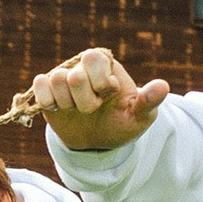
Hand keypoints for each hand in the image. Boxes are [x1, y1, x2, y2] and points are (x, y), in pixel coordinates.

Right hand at [33, 45, 170, 149]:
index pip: (94, 58)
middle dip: (85, 101)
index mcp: (105, 65)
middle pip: (75, 75)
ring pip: (56, 80)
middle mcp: (82, 66)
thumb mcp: (139, 117)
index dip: (100, 82)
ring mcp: (62, 78)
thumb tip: (163, 86)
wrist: (96, 142)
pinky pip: (39, 86)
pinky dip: (48, 101)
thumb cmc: (120, 124)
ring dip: (68, 104)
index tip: (109, 95)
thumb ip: (148, 101)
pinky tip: (60, 110)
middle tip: (93, 108)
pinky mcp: (45, 91)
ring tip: (77, 110)